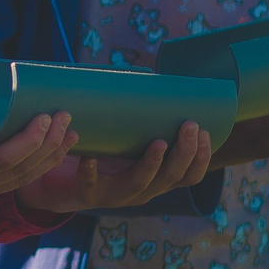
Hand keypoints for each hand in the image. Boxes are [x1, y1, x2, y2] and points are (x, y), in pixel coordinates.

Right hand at [0, 73, 75, 206]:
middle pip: (23, 170)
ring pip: (24, 179)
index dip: (31, 140)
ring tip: (71, 134)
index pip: (6, 159)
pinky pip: (16, 183)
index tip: (44, 116)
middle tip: (64, 116)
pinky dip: (37, 167)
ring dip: (51, 157)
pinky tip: (52, 153)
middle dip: (50, 144)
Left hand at [16, 122, 213, 216]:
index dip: (201, 158)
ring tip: (158, 143)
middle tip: (189, 125)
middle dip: (184, 153)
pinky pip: (92, 183)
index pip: (188, 176)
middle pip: (171, 178)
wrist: (63, 182)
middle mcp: (142, 190)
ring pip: (140, 183)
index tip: (205, 131)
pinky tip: (91, 158)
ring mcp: (116, 195)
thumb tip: (149, 73)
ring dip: (152, 163)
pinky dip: (92, 170)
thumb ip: (140, 118)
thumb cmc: (103, 154)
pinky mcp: (89, 193)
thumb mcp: (127, 139)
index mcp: (156, 179)